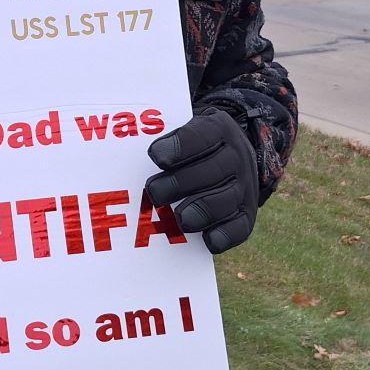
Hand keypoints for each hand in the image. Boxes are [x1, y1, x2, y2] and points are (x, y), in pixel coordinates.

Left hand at [144, 110, 258, 254]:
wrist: (231, 157)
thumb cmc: (192, 147)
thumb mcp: (182, 129)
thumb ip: (159, 136)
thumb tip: (122, 145)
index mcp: (218, 129)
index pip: (201, 135)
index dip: (179, 147)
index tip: (155, 157)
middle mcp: (236, 157)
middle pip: (213, 170)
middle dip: (181, 183)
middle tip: (153, 193)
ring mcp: (244, 187)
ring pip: (226, 199)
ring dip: (201, 210)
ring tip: (179, 219)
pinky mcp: (247, 215)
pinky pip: (240, 227)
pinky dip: (224, 235)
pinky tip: (207, 240)